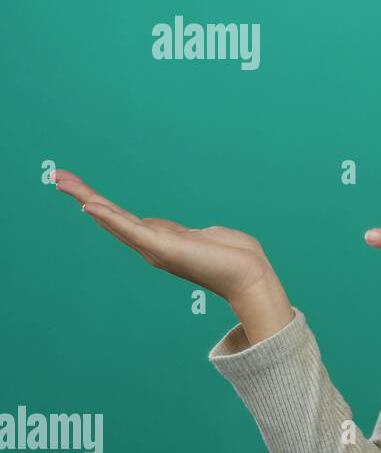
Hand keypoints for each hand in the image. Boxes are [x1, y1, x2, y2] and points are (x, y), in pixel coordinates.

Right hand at [54, 169, 291, 341]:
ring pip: (114, 219)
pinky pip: (132, 230)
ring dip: (88, 200)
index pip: (122, 217)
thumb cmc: (233, 257)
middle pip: (110, 216)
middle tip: (58, 177)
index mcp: (159, 240)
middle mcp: (152, 245)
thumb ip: (180, 231)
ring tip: (64, 184)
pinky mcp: (164, 248)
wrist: (250, 275)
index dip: (99, 203)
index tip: (78, 188)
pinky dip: (110, 218)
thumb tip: (169, 228)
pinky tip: (90, 207)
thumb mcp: (201, 236)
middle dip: (83, 196)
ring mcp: (155, 247)